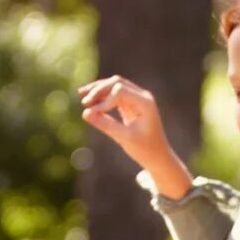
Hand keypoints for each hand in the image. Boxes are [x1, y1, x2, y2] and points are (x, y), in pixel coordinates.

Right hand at [77, 77, 186, 192]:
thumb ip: (105, 124)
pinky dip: (102, 97)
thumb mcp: (124, 138)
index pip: (120, 91)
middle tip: (84, 102)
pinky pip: (114, 94)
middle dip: (99, 90)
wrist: (158, 157)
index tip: (92, 113)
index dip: (104, 99)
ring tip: (81, 94)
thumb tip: (85, 114)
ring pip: (114, 85)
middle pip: (117, 83)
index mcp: (145, 103)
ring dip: (99, 90)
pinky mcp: (131, 104)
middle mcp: (142, 96)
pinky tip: (90, 101)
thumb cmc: (145, 149)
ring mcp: (137, 98)